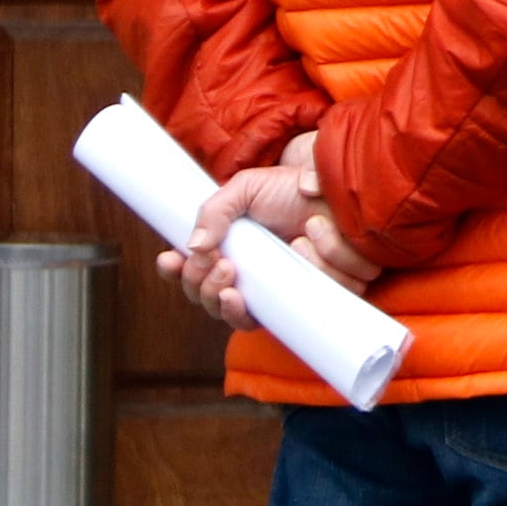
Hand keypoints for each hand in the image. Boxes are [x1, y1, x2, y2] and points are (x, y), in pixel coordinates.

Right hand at [159, 132, 373, 327]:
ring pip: (250, 317)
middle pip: (213, 306)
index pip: (190, 277)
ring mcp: (279, 294)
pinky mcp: (316, 298)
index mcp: (226, 255)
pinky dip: (311, 269)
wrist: (337, 189)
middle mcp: (249, 281)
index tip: (170, 259)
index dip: (176, 273)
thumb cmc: (289, 189)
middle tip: (223, 265)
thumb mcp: (247, 188)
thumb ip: (216, 211)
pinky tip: (309, 243)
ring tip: (290, 244)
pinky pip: (304, 308)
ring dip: (262, 284)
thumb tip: (193, 246)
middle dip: (209, 290)